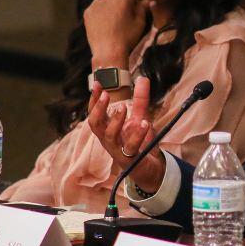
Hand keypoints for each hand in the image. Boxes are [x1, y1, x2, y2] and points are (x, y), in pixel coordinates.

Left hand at [83, 0, 150, 71]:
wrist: (108, 51)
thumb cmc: (127, 37)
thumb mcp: (140, 23)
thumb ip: (143, 8)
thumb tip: (147, 1)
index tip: (134, 5)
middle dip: (121, 3)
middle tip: (123, 17)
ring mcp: (96, 4)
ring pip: (106, 2)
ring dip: (110, 8)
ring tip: (112, 22)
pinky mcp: (87, 11)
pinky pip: (96, 9)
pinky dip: (100, 13)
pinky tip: (103, 24)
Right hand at [87, 77, 164, 192]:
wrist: (150, 167)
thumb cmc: (140, 143)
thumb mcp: (140, 117)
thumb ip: (141, 100)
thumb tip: (143, 78)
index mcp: (107, 129)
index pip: (95, 113)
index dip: (94, 99)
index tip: (97, 83)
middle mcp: (108, 139)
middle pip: (94, 124)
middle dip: (98, 109)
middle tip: (105, 94)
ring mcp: (117, 150)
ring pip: (108, 136)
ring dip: (115, 120)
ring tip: (123, 106)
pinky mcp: (129, 159)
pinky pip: (130, 147)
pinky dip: (137, 135)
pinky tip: (144, 123)